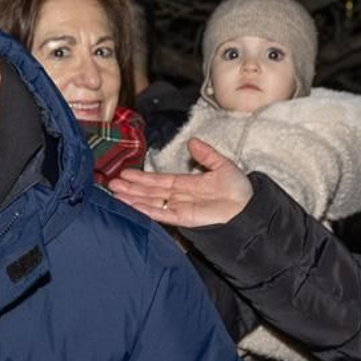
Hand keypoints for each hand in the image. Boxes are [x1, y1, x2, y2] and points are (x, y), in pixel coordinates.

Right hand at [107, 139, 254, 228]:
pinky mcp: (183, 219)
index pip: (159, 180)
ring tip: (114, 194)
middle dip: (131, 188)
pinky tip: (131, 205)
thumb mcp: (223, 166)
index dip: (142, 177)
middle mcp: (179, 197)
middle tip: (111, 184)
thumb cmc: (240, 191)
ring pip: (151, 202)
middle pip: (150, 191)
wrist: (249, 209)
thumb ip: (206, 155)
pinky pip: (160, 213)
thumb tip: (192, 141)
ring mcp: (179, 208)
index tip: (125, 173)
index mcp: (187, 184)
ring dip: (132, 198)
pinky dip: (145, 209)